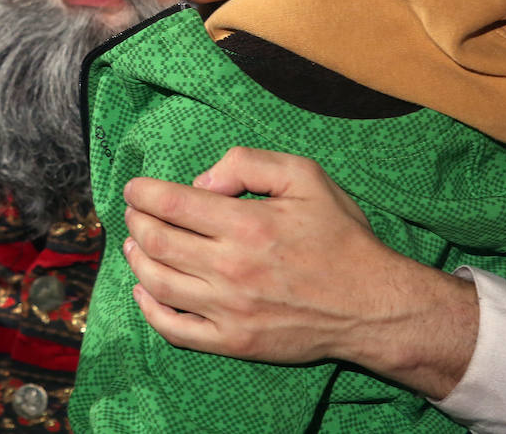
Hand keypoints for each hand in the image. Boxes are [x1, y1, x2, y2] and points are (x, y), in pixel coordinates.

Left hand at [121, 147, 477, 399]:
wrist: (372, 304)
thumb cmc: (340, 237)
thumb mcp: (306, 177)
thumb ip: (249, 163)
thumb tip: (202, 182)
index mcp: (247, 224)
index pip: (171, 204)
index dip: (142, 193)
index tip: (134, 188)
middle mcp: (231, 268)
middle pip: (157, 241)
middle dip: (136, 221)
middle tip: (134, 212)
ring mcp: (229, 310)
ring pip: (157, 283)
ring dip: (136, 259)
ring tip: (133, 244)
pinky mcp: (233, 341)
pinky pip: (174, 329)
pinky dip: (148, 309)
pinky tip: (142, 292)